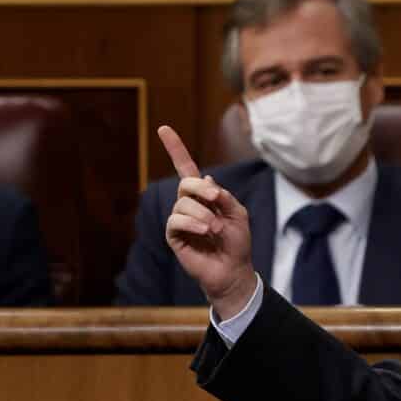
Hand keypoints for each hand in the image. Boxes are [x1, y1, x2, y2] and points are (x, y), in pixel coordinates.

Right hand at [157, 125, 256, 315]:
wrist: (233, 270)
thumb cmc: (237, 243)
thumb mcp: (238, 213)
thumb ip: (223, 196)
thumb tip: (205, 178)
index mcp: (205, 196)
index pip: (187, 169)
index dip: (175, 149)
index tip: (163, 129)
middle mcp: (189, 205)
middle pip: (185, 183)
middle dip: (200, 188)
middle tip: (216, 199)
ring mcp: (180, 220)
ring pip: (182, 203)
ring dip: (202, 214)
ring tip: (215, 228)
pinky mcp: (174, 236)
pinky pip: (176, 221)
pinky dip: (192, 223)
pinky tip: (204, 231)